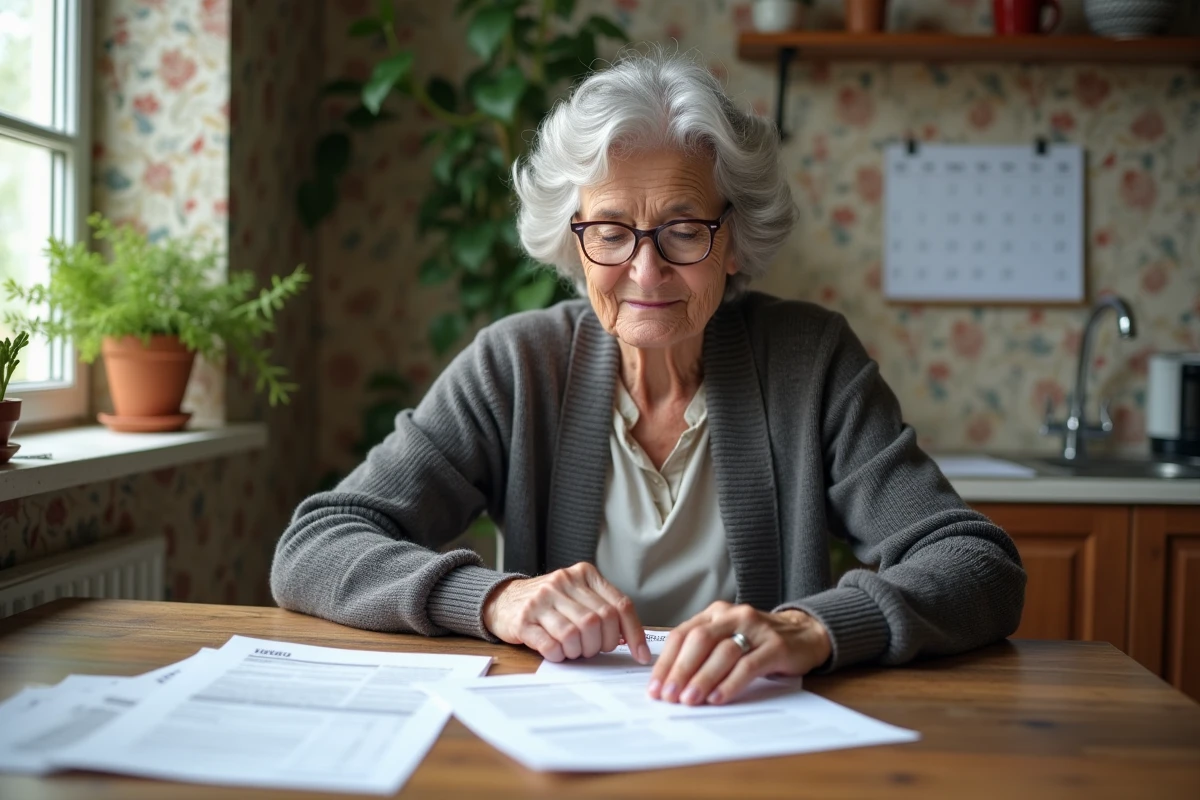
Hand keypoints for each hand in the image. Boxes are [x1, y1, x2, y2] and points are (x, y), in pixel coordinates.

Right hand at [482, 562, 650, 663]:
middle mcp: (563, 582)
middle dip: (601, 644)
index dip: (634, 633)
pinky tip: (557, 652)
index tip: (640, 655)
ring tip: (572, 650)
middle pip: (599, 621)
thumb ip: (602, 607)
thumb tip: (632, 639)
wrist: (502, 600)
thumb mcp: (578, 594)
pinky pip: (551, 645)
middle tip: (592, 649)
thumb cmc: (548, 603)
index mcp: (584, 574)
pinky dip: (559, 655)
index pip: (620, 604)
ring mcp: (541, 600)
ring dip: (579, 651)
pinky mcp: (523, 620)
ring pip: (576, 634)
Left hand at [648, 602, 830, 705]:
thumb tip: (670, 683)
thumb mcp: (727, 638)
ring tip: (689, 700)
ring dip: (702, 678)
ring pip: (722, 652)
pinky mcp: (776, 646)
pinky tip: (718, 698)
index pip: (682, 635)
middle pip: (698, 641)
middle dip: (679, 670)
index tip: (655, 688)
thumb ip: (702, 653)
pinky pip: (748, 665)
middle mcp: (733, 615)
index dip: (666, 662)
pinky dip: (730, 683)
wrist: (805, 633)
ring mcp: (756, 629)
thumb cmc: (758, 641)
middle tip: (668, 696)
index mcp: (715, 614)